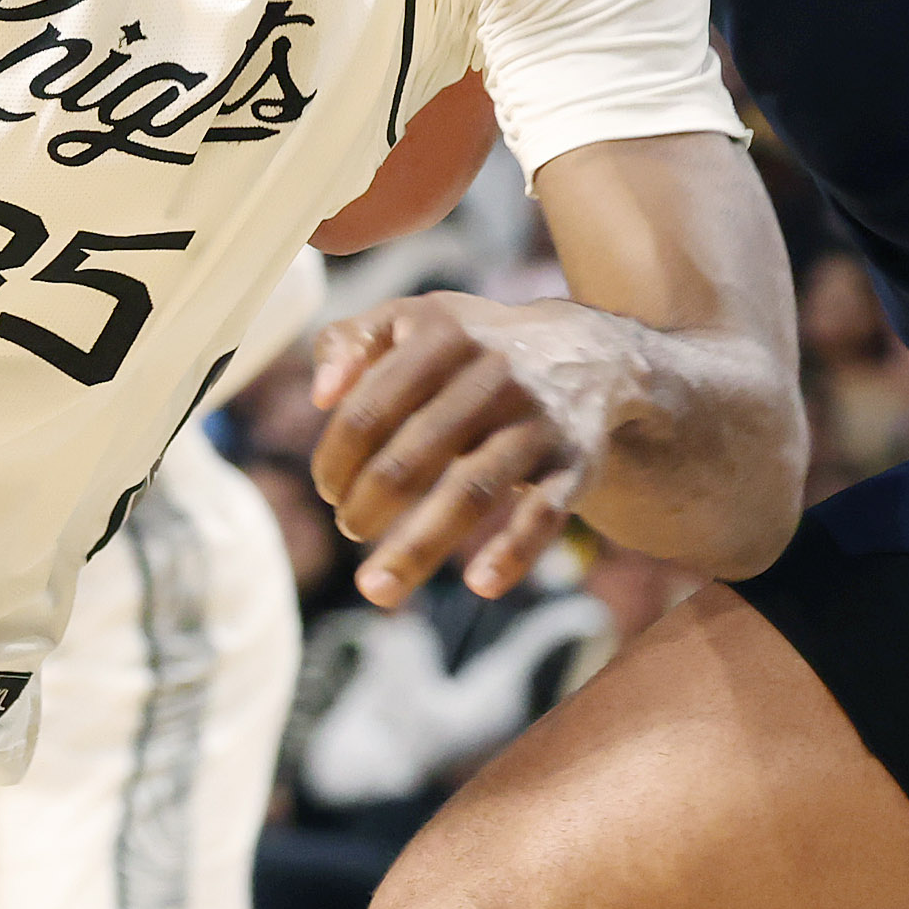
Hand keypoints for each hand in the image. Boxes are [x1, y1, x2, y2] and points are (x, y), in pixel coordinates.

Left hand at [307, 293, 603, 608]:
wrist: (587, 354)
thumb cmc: (469, 347)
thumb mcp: (409, 319)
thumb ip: (349, 342)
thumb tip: (320, 396)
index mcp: (440, 336)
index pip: (368, 411)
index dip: (336, 459)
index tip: (327, 489)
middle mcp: (492, 374)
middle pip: (412, 457)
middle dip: (366, 505)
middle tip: (348, 526)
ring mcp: (536, 420)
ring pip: (471, 491)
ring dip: (418, 547)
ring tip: (377, 588)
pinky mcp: (574, 462)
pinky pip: (544, 513)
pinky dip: (513, 552)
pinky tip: (480, 585)